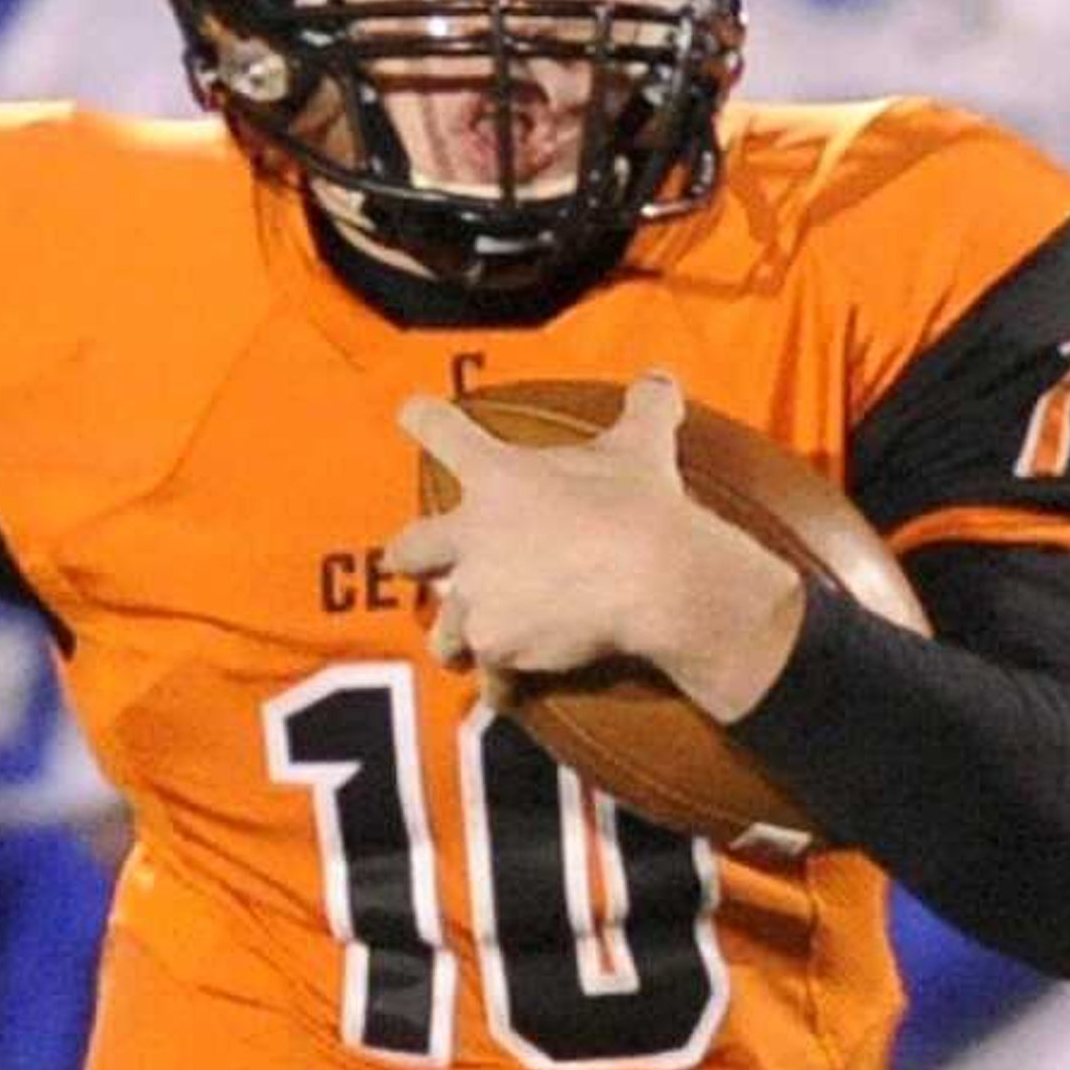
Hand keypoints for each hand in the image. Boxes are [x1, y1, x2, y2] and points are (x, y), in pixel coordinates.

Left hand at [388, 374, 804, 720]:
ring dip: (457, 636)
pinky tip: (511, 692)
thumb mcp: (641, 446)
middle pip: (407, 549)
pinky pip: (490, 678)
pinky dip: (502, 686)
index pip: (440, 431)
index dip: (425, 420)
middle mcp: (470, 537)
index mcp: (496, 476)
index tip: (410, 413)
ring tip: (471, 647)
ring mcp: (477, 597)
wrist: (651, 578)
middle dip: (411, 559)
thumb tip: (662, 376)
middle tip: (420, 566)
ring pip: (444, 628)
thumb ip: (644, 407)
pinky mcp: (496, 647)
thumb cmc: (639, 505)